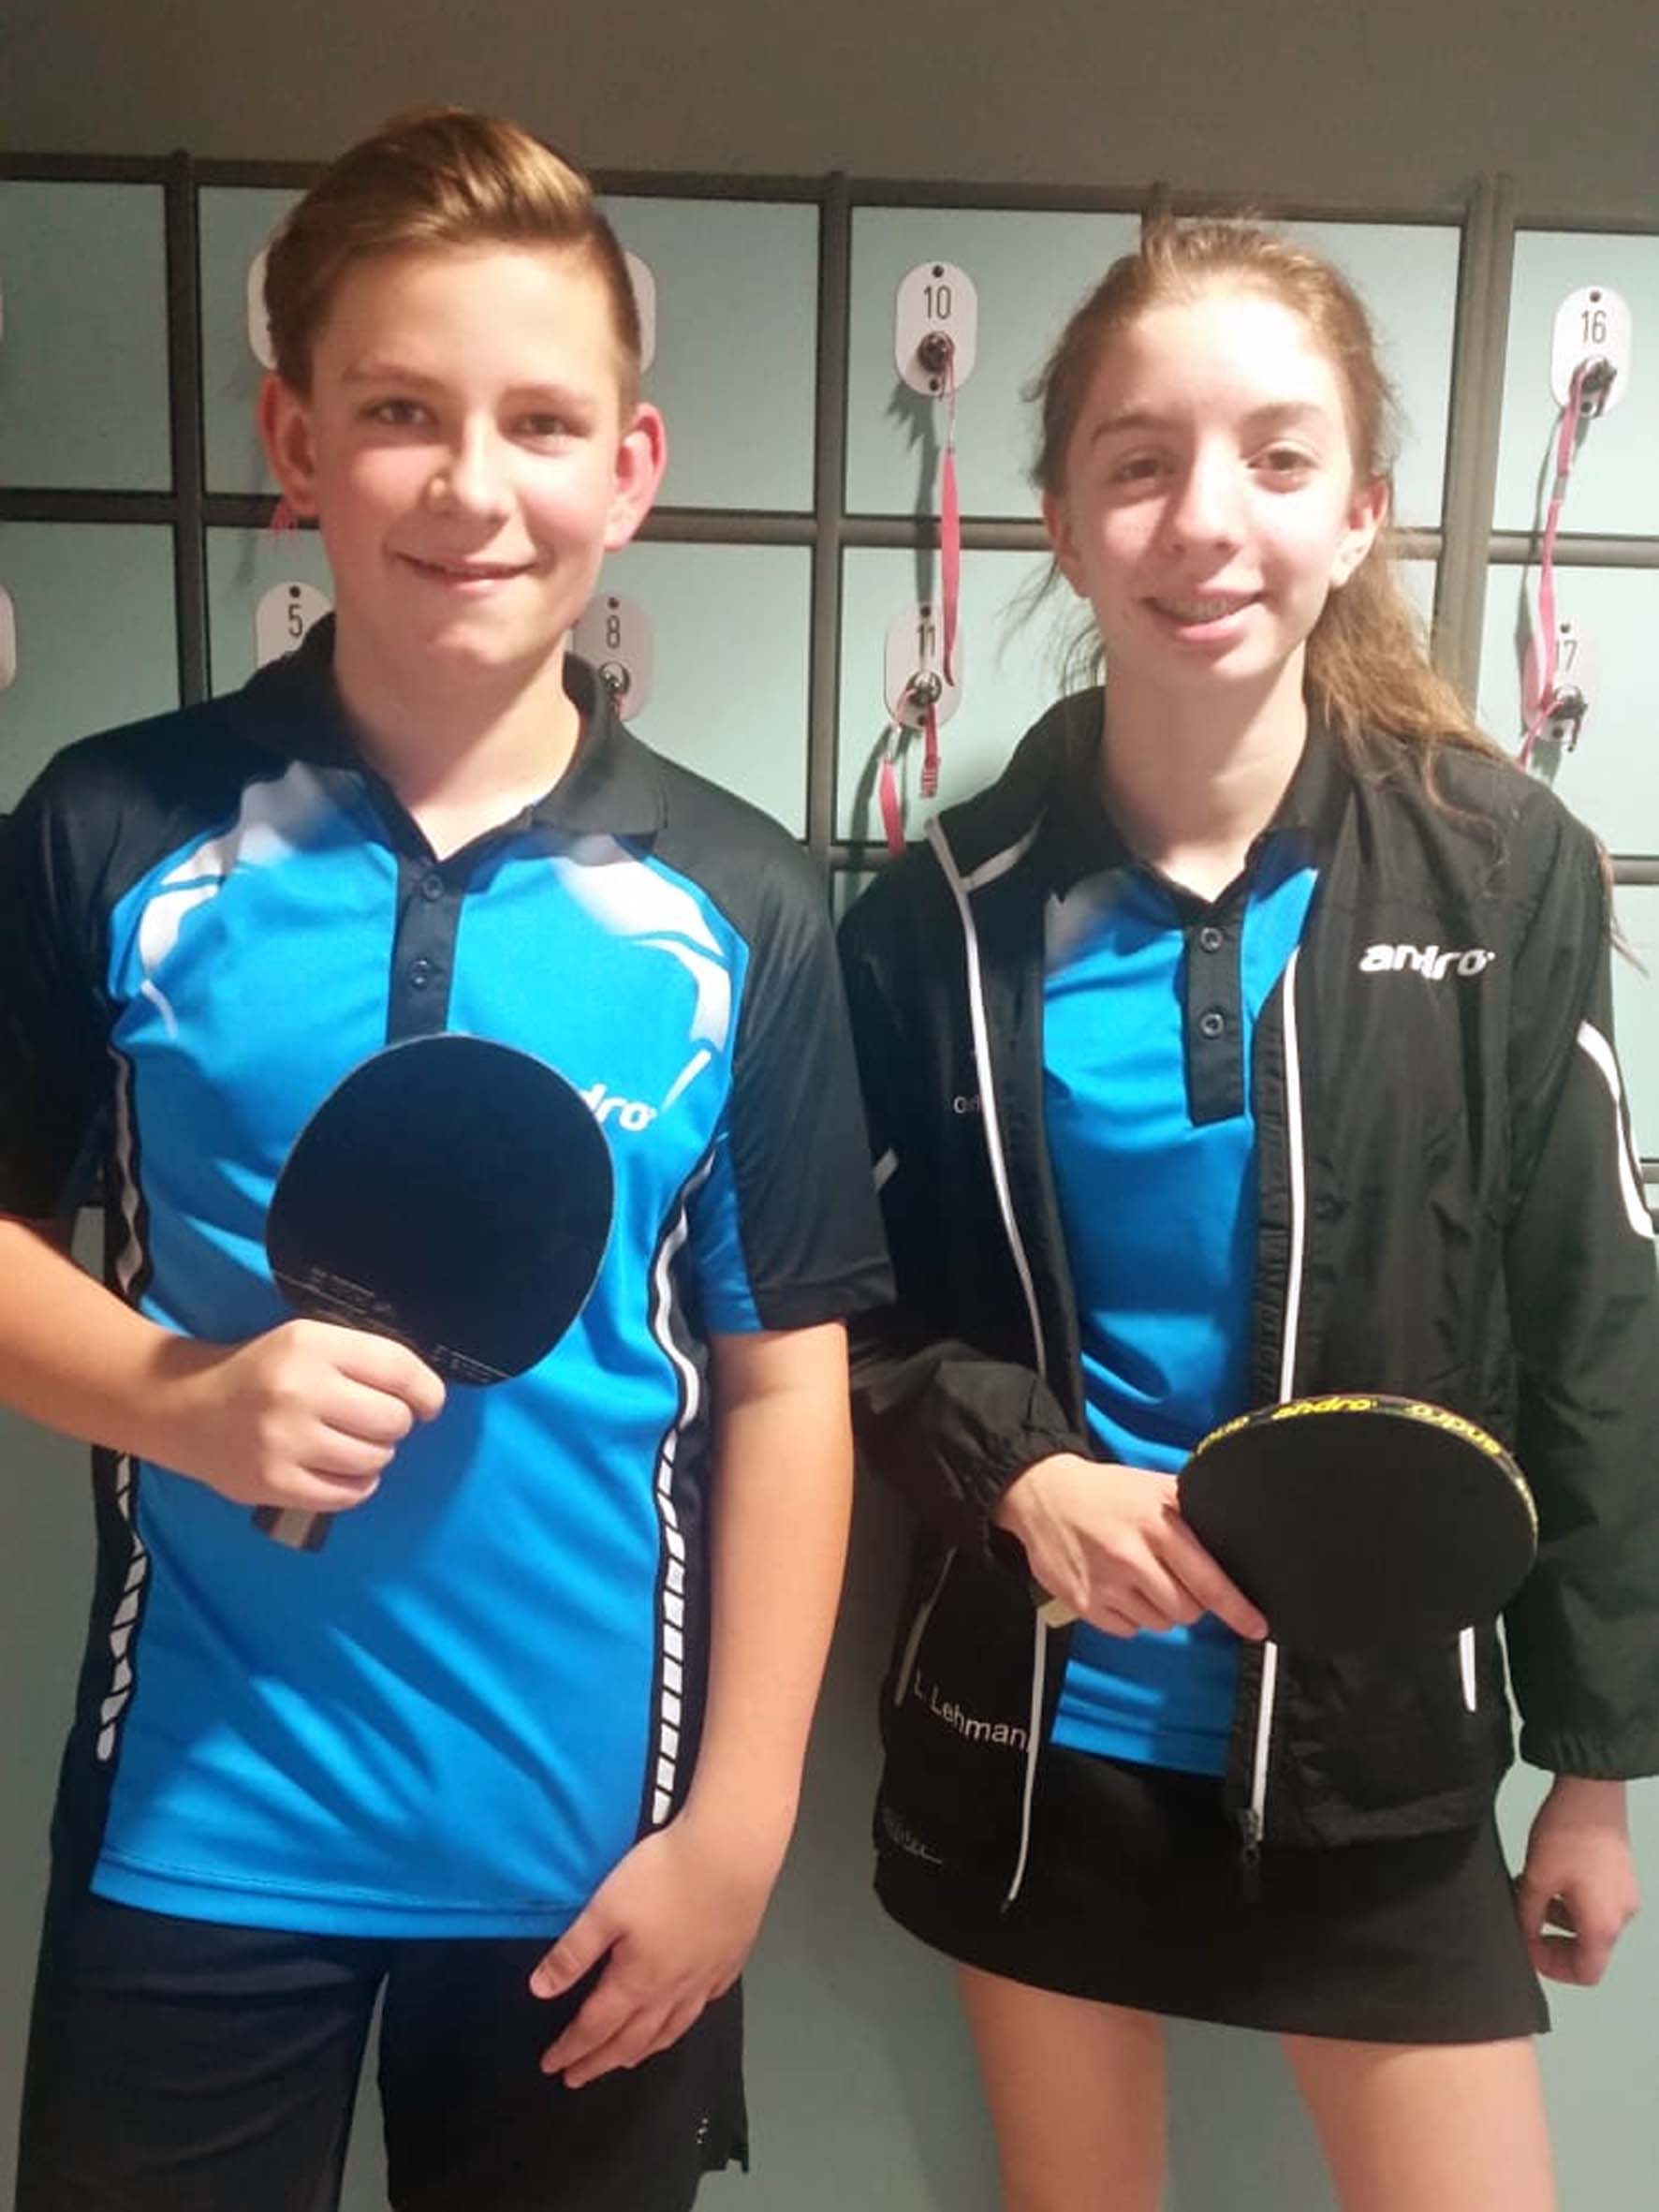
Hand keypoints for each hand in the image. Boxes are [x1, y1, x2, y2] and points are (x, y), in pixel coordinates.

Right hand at [152, 1320, 444, 1515]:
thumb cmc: (262, 1371)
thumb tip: (425, 1396)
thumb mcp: (307, 1342)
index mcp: (311, 1345)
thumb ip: (362, 1360)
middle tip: (371, 1422)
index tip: (428, 1403)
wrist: (185, 1407)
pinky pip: (348, 1494)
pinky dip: (357, 1485)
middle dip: (394, 1424)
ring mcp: (284, 1441)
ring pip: (375, 1459)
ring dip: (375, 1456)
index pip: (397, 1369)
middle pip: (392, 1420)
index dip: (426, 1391)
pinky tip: (339, 1470)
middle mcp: (299, 1391)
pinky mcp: (273, 1483)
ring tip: (352, 1445)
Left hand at [529, 1809, 784, 2086]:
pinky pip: (702, 2007)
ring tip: (625, 2060)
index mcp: (636, 1981)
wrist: (731, 1854)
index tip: (551, 2066)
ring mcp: (704, 1980)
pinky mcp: (728, 1963)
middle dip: (600, 2062)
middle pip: (631, 2040)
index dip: (571, 2049)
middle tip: (577, 2078)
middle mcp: (671, 1992)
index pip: (595, 2027)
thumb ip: (573, 1952)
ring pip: (669, 2030)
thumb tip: (539, 1991)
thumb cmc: (663, 1876)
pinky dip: (682, 2022)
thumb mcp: (605, 1908)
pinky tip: (681, 2016)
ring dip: (640, 2051)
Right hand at [994, 1452, 1267, 1640]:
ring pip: (1158, 1623)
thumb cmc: (1104, 1491)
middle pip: (1187, 1611)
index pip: (1208, 1580)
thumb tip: (1229, 1533)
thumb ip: (1191, 1509)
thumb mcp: (1153, 1486)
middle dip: (1191, 1602)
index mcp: (1157, 1526)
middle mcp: (1131, 1558)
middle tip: (1176, 1579)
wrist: (1040, 1493)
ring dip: (1160, 1608)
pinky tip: (1120, 1589)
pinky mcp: (1083, 1603)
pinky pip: (1127, 1630)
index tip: (1256, 1626)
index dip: (1237, 1608)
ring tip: (1142, 1579)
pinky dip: (1131, 1616)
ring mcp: (1105, 1584)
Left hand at [1515, 1776, 1639, 1985]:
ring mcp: (1626, 1894)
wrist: (1592, 1789)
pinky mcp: (1622, 1874)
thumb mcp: (1536, 1879)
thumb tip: (1523, 1935)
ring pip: (1590, 1923)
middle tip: (1524, 1919)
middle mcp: (1622, 1916)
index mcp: (1603, 1925)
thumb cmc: (1566, 1836)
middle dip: (1553, 1939)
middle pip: (1589, 1949)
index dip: (1553, 1968)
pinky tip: (1550, 1875)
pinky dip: (1572, 1900)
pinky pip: (1597, 1902)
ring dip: (1559, 1917)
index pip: (1585, 1973)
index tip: (1528, 1947)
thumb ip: (1528, 1916)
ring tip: (1530, 1890)